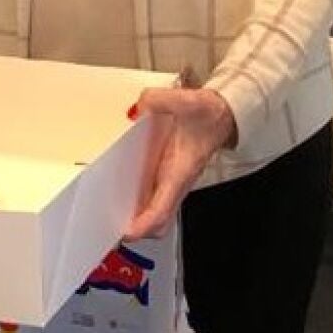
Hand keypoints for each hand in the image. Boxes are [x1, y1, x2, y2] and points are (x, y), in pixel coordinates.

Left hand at [124, 88, 235, 239]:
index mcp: (180, 172)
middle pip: (157, 223)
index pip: (161, 210)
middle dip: (136, 231)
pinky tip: (119, 194)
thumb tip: (141, 106)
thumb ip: (160, 100)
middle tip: (110, 228)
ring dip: (135, 220)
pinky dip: (136, 205)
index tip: (125, 231)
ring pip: (155, 215)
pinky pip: (151, 201)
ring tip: (109, 216)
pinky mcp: (167, 176)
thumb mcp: (188, 101)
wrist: (223, 116)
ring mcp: (171, 182)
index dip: (143, 226)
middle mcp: (175, 182)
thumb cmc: (208, 115)